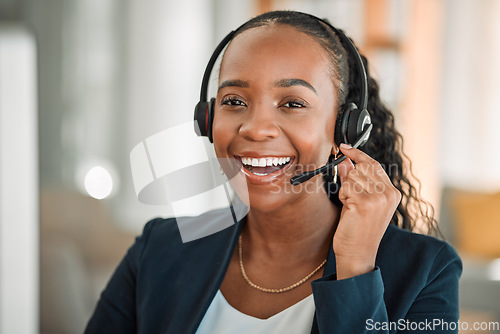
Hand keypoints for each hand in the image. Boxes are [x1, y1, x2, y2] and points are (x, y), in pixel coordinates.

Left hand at [333, 143, 400, 279]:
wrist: (357, 254)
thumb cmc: (357, 229)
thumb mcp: (358, 200)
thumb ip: (354, 179)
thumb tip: (345, 160)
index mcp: (392, 192)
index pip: (373, 164)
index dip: (357, 154)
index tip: (344, 147)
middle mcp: (389, 193)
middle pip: (361, 168)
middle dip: (349, 180)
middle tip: (351, 200)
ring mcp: (379, 197)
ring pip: (352, 177)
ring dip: (346, 191)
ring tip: (352, 208)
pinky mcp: (366, 202)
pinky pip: (346, 187)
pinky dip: (343, 197)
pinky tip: (349, 211)